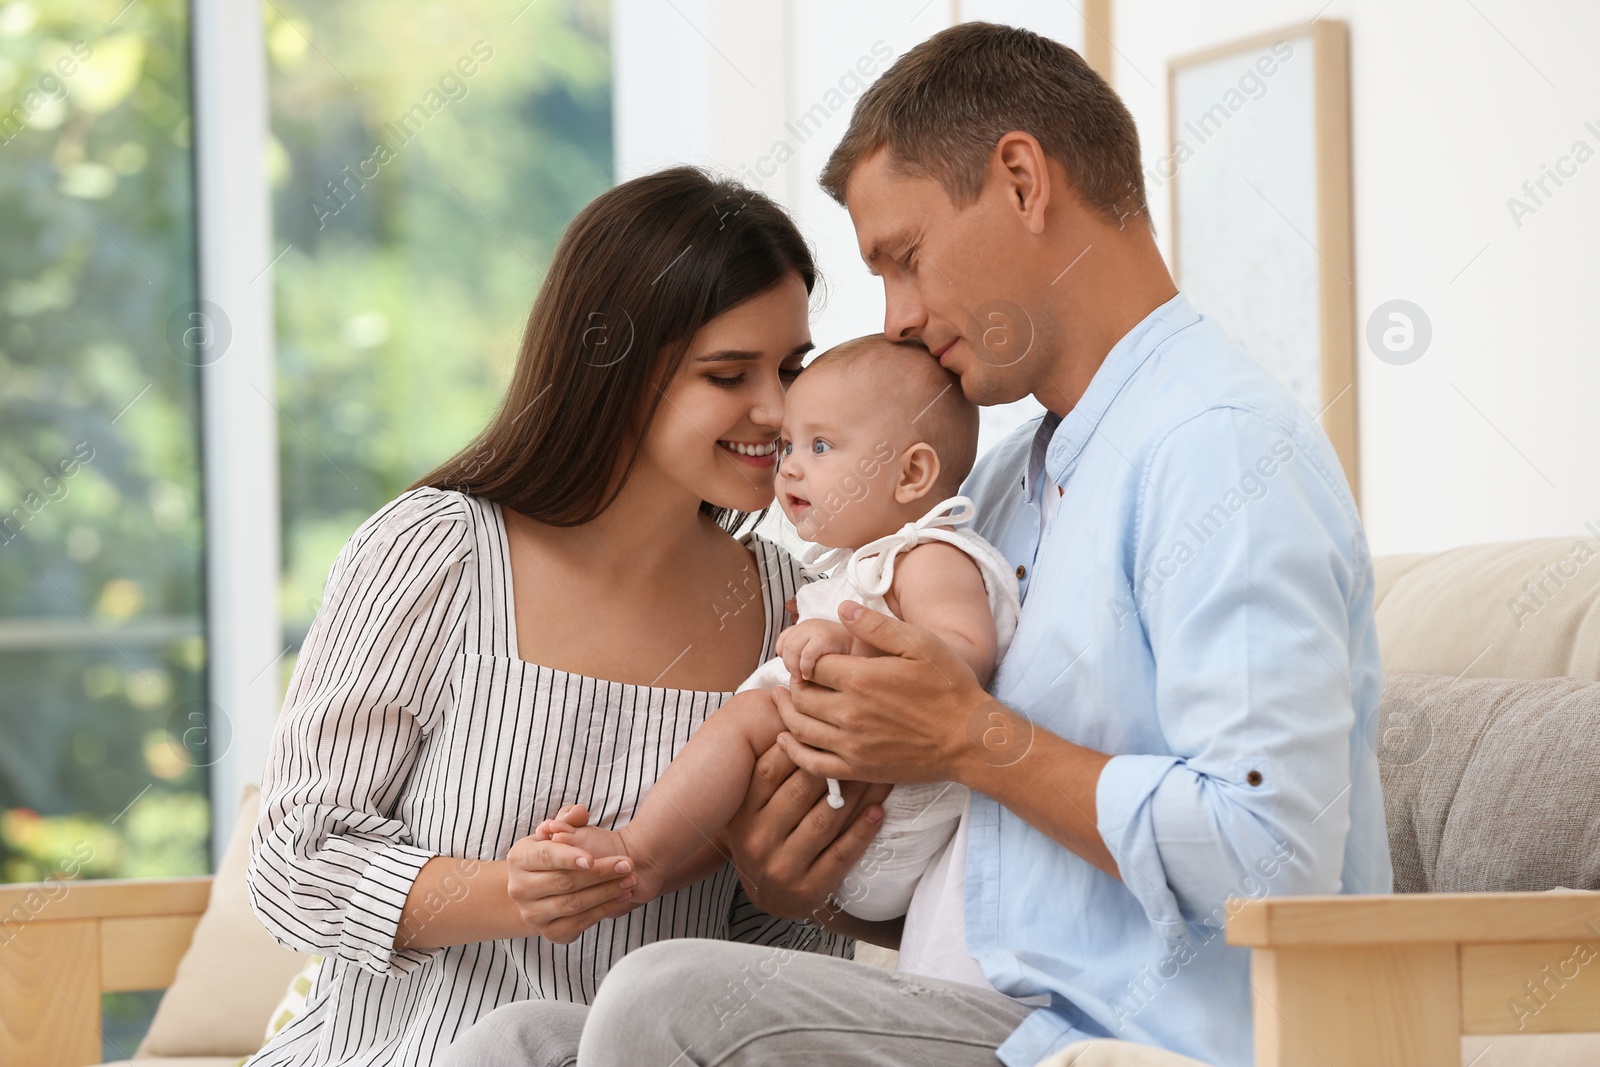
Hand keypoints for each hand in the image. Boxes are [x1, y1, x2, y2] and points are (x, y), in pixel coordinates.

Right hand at [507, 803, 637, 943]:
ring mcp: (532, 914)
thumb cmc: (558, 853)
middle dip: (600, 873)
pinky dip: (603, 910)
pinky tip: (622, 897)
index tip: (591, 858)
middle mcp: (520, 888)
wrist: (546, 890)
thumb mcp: (560, 831)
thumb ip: (570, 818)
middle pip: (563, 882)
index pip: (546, 856)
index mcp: (519, 858)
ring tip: (629, 880)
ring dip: (606, 892)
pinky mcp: (550, 933)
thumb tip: (578, 813)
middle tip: (627, 865)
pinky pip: (579, 923)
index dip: (569, 857)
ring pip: (573, 904)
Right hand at [720, 740, 889, 921]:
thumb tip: (787, 706)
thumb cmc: (767, 834)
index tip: (827, 726)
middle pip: (800, 792)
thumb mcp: (753, 806)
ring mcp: (782, 867)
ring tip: (878, 772)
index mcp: (742, 813)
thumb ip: (768, 768)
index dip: (799, 745)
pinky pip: (841, 854)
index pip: (769, 770)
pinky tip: (879, 810)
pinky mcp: (808, 890)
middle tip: (861, 742)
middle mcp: (757, 840)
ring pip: (825, 820)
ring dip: (857, 793)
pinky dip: (862, 830)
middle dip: (834, 764)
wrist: (771, 896)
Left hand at [775, 601, 989, 785]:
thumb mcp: (919, 644)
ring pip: (800, 728)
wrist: (970, 739)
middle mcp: (849, 713)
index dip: (806, 659)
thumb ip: (877, 625)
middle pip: (800, 696)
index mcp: (860, 679)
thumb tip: (842, 607)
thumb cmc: (949, 687)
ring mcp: (851, 745)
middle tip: (793, 678)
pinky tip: (786, 739)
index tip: (810, 658)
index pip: (812, 665)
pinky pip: (813, 764)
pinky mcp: (858, 769)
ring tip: (782, 700)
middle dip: (793, 684)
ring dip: (785, 713)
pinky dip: (793, 751)